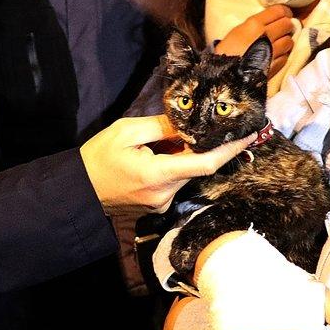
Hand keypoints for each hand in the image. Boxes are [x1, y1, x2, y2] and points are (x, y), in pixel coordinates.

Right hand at [80, 115, 255, 221]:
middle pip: (197, 167)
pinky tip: (155, 154)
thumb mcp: (126, 131)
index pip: (206, 164)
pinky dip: (174, 164)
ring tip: (162, 139)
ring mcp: (161, 203)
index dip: (231, 150)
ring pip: (186, 173)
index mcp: (158, 175)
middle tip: (204, 124)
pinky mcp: (158, 206)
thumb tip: (189, 123)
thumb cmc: (98, 157)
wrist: (80, 190)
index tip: (250, 135)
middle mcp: (165, 194)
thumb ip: (162, 127)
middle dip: (203, 145)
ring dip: (184, 154)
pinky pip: (175, 181)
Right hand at [216, 5, 294, 76]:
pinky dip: (283, 55)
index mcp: (254, 24)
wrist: (226, 75)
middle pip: (287, 24)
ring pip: (289, 41)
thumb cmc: (225, 53)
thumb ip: (253, 25)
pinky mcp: (275, 65)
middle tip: (283, 29)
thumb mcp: (236, 32)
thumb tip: (267, 23)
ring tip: (279, 43)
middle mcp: (266, 35)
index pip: (279, 11)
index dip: (285, 12)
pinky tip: (276, 56)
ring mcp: (273, 51)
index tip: (285, 14)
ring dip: (286, 41)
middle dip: (286, 26)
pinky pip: (285, 57)